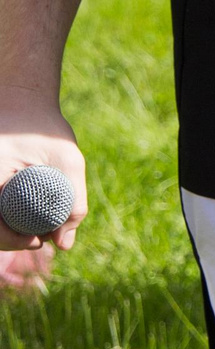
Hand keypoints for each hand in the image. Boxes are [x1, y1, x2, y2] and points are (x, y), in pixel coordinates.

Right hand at [0, 89, 86, 254]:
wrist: (21, 103)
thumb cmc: (45, 129)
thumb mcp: (68, 160)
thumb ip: (72, 203)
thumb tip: (64, 245)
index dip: (12, 241)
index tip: (38, 242)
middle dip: (10, 239)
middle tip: (39, 240)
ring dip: (7, 231)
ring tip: (35, 232)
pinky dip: (4, 217)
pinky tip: (24, 219)